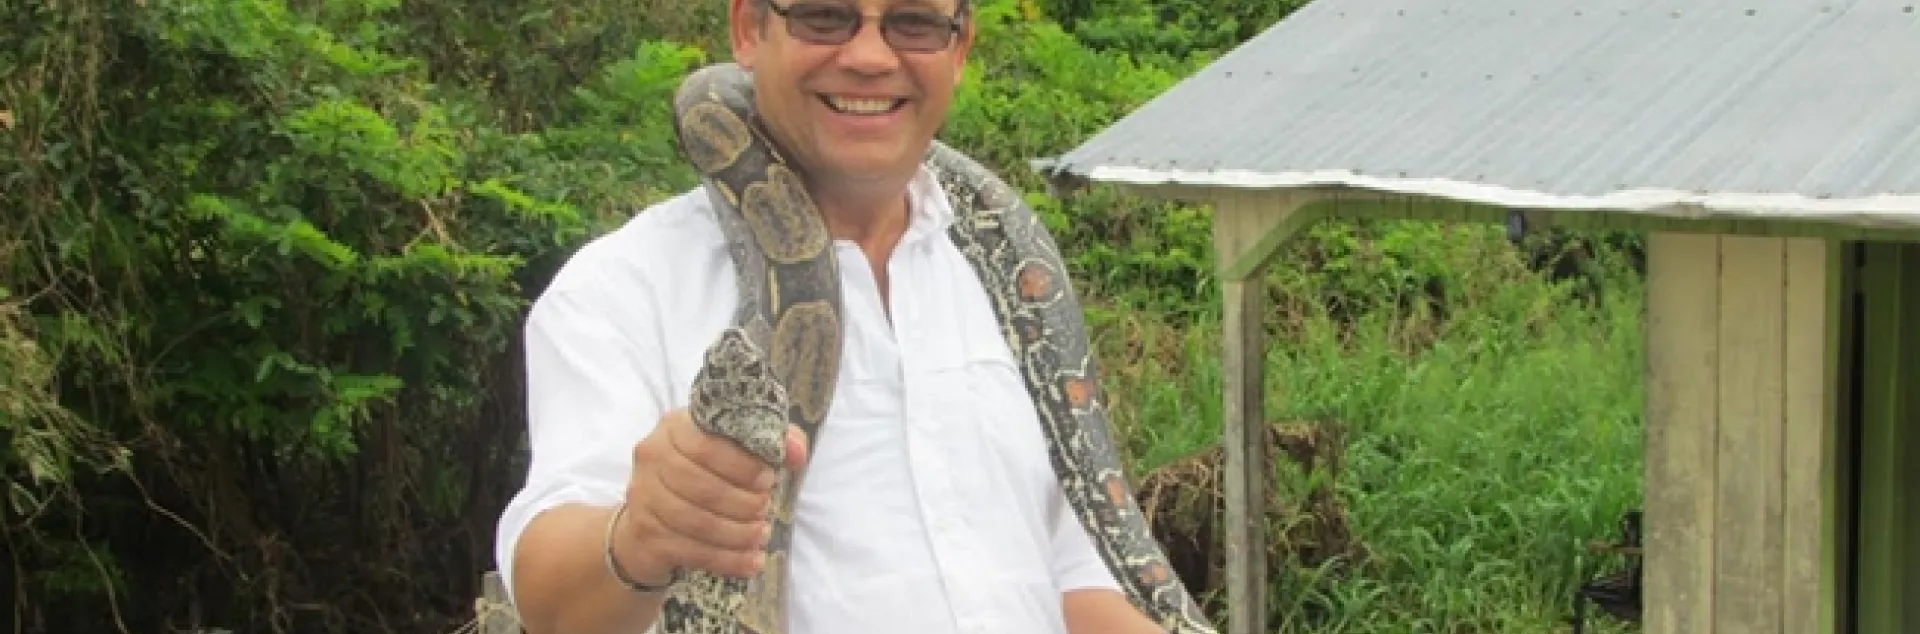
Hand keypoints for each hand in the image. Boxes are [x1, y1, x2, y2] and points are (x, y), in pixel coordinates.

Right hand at [612, 408, 808, 581]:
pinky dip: (726, 560)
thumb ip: (772, 440)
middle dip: (742, 503)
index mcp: (676, 427)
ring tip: (760, 535)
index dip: (742, 466)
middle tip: (765, 510)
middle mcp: (652, 456)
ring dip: (736, 533)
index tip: (768, 480)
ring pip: (695, 521)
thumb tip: (797, 452)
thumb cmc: (703, 474)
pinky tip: (750, 562)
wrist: (654, 518)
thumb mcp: (735, 448)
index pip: (707, 445)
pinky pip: (690, 550)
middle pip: (701, 486)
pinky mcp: (644, 533)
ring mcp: (643, 495)